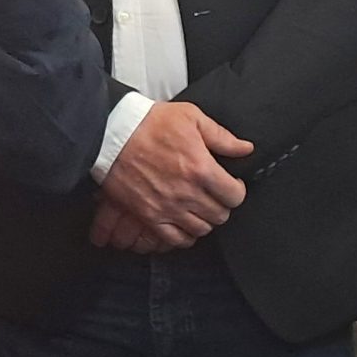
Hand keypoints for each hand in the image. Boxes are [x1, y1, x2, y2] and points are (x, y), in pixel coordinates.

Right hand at [97, 102, 252, 247]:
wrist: (111, 134)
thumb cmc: (149, 123)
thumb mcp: (191, 118)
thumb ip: (222, 137)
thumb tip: (245, 149)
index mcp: (201, 168)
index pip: (235, 196)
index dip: (237, 190)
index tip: (230, 184)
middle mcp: (187, 193)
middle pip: (220, 215)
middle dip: (222, 205)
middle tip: (214, 194)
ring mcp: (167, 207)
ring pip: (201, 229)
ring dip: (204, 219)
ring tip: (199, 206)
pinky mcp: (149, 215)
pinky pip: (175, 238)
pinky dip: (184, 235)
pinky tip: (184, 222)